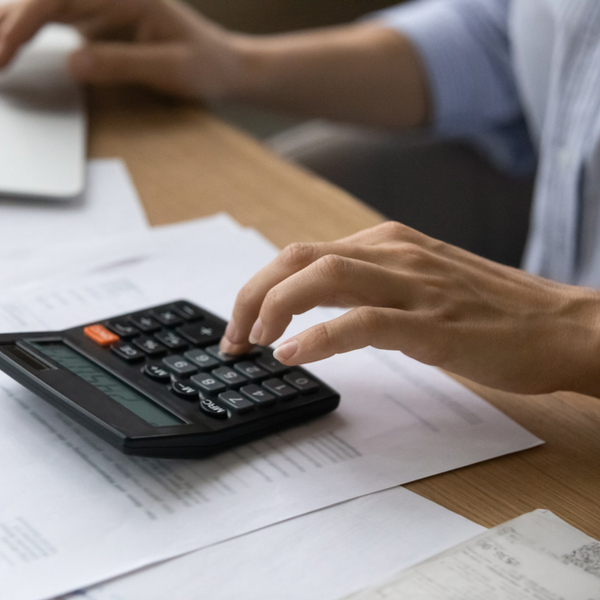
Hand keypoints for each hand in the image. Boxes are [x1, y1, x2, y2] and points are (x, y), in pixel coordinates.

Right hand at [0, 0, 242, 98]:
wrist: (225, 66)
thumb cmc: (206, 66)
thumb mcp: (171, 69)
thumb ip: (124, 64)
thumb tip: (72, 64)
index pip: (58, 0)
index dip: (23, 25)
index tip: (4, 55)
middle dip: (7, 24)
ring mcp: (103, 5)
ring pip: (43, 4)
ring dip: (12, 24)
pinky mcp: (100, 21)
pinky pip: (54, 17)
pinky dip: (29, 29)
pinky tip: (12, 45)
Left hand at [220, 222, 599, 396]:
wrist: (562, 325)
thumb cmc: (491, 310)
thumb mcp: (420, 282)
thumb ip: (373, 285)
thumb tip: (322, 306)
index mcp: (388, 243)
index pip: (303, 253)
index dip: (261, 286)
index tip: (243, 322)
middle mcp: (394, 253)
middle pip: (298, 258)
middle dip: (253, 294)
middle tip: (233, 336)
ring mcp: (414, 285)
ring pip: (322, 276)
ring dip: (274, 308)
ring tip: (252, 343)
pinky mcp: (432, 323)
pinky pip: (361, 320)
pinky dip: (319, 336)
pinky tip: (292, 354)